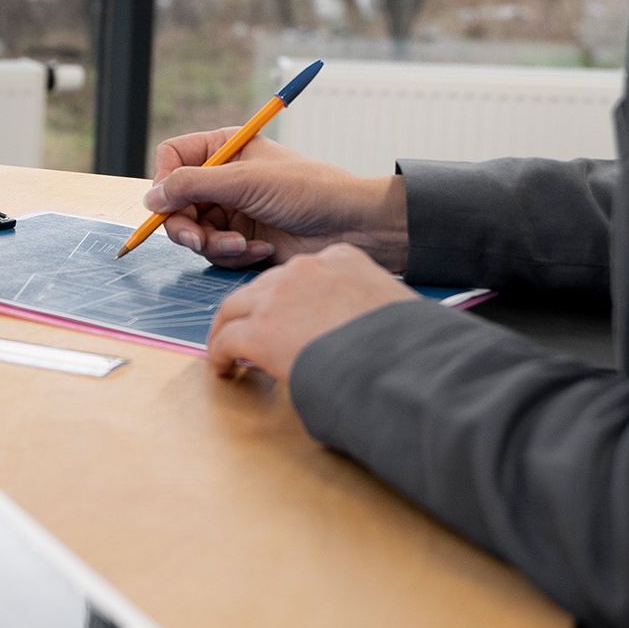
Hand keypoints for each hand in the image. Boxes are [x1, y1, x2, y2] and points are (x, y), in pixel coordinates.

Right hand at [145, 128, 407, 271]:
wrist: (352, 226)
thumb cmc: (308, 191)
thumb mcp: (246, 181)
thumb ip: (193, 186)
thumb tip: (151, 197)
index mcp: (225, 148)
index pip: (172, 159)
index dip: (165, 181)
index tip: (169, 203)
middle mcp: (223, 178)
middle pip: (175, 202)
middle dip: (186, 225)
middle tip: (199, 239)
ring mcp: (232, 210)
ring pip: (193, 232)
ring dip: (214, 244)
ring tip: (242, 245)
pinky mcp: (242, 239)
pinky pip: (216, 252)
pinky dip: (234, 254)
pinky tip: (261, 251)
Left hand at [204, 243, 410, 381]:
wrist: (400, 363)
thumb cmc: (408, 343)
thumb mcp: (391, 306)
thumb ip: (364, 306)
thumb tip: (358, 330)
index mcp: (342, 259)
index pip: (302, 272)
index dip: (289, 297)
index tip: (288, 315)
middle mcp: (306, 269)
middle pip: (261, 285)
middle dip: (252, 309)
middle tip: (247, 332)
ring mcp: (279, 296)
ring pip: (235, 306)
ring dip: (230, 327)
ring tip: (228, 349)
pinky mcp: (260, 330)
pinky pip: (226, 339)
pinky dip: (220, 354)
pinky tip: (224, 368)